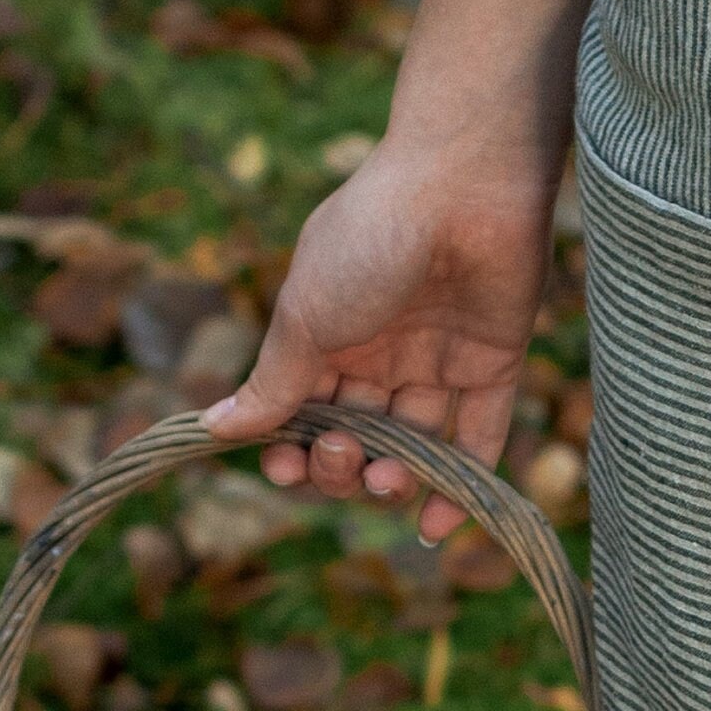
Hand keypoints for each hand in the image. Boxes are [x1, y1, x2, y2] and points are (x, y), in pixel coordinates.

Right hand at [202, 0, 591, 541]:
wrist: (461, 184)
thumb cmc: (369, 238)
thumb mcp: (305, 315)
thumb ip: (273, 381)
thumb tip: (216, 430)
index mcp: (326, 335)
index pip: (302, 413)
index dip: (292, 450)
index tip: (284, 466)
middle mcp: (380, 353)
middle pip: (355, 437)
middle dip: (339, 464)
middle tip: (341, 452)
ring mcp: (438, 362)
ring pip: (411, 446)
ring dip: (390, 480)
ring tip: (383, 477)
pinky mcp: (494, 367)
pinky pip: (478, 442)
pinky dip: (459, 489)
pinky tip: (433, 527)